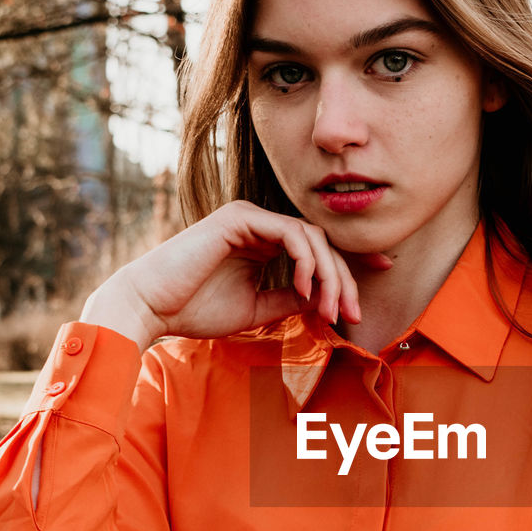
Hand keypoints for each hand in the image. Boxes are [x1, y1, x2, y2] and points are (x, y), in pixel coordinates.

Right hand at [80, 201, 361, 352]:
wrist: (151, 308)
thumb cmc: (194, 310)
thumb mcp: (256, 308)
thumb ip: (289, 299)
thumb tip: (323, 299)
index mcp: (261, 242)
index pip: (316, 247)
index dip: (349, 263)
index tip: (380, 275)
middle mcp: (258, 225)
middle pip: (321, 242)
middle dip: (345, 278)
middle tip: (355, 313)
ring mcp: (249, 217)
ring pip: (312, 237)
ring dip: (329, 275)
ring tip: (330, 309)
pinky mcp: (240, 218)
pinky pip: (290, 233)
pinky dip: (306, 260)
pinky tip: (306, 288)